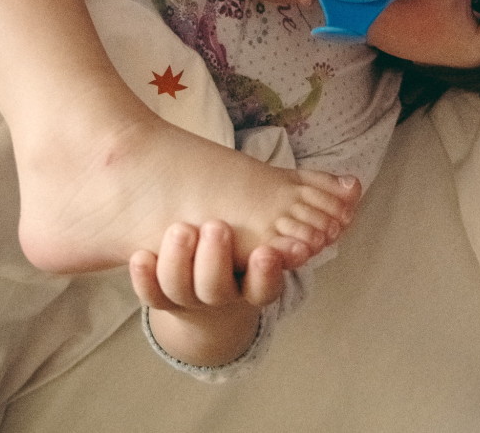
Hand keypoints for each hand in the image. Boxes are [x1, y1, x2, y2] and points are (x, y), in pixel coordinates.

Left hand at [129, 220, 288, 367]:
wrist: (209, 294)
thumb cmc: (244, 252)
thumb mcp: (268, 235)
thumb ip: (286, 215)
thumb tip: (339, 181)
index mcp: (253, 285)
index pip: (264, 287)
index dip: (266, 273)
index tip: (267, 251)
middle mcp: (221, 296)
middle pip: (217, 289)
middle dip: (215, 259)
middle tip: (217, 227)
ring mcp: (189, 298)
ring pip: (180, 290)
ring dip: (179, 260)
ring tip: (181, 228)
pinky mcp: (162, 297)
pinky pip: (151, 295)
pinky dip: (143, 277)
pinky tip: (140, 255)